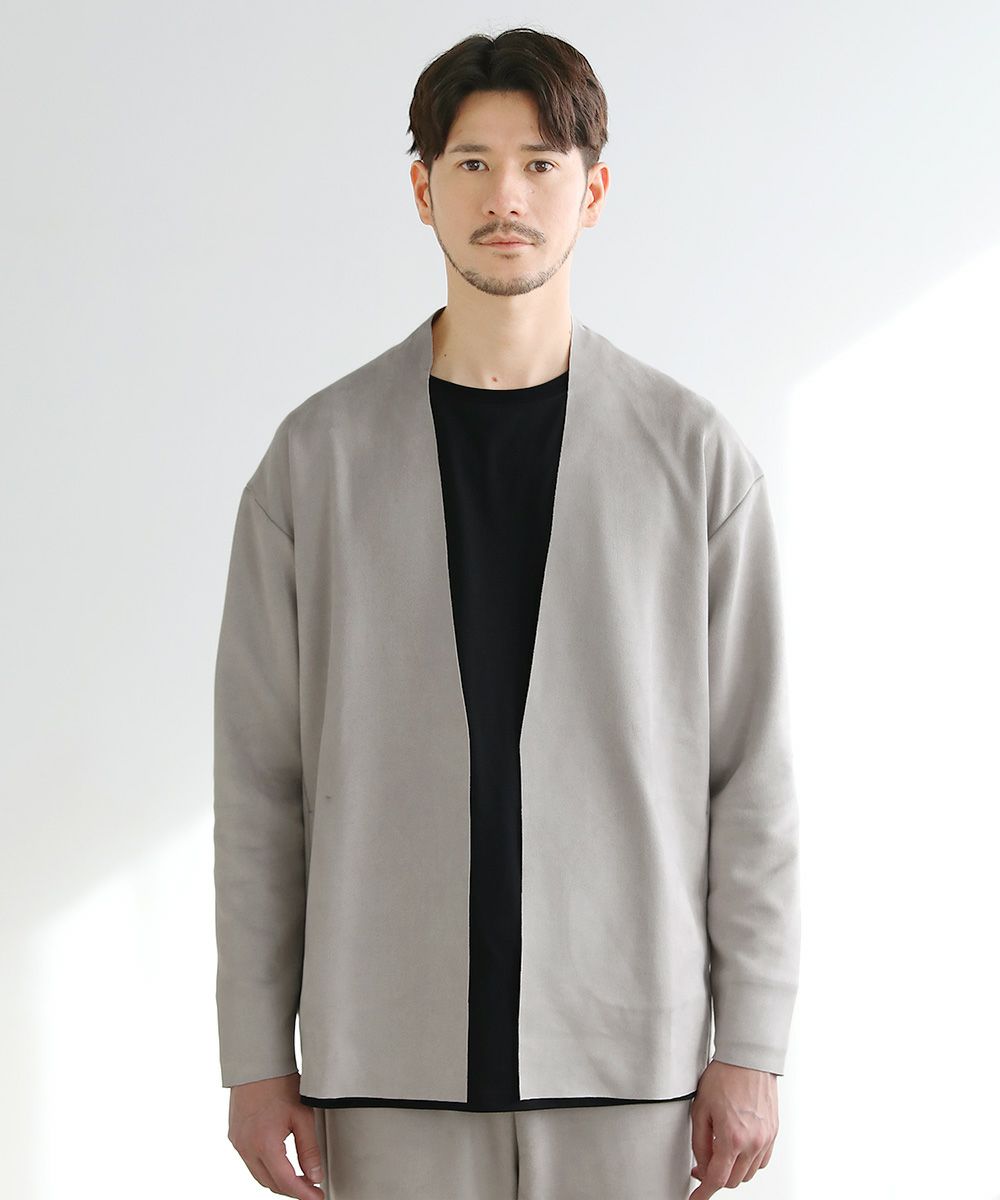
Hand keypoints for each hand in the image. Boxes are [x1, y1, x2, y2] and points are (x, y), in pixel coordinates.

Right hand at [227, 1071, 323, 1196]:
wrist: (257, 1063)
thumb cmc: (280, 1083)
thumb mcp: (303, 1115)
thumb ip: (309, 1149)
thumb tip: (315, 1176)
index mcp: (264, 1144)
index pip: (285, 1182)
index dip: (303, 1194)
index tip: (317, 1197)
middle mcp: (247, 1147)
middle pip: (270, 1183)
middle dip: (291, 1189)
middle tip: (311, 1189)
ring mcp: (238, 1142)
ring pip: (259, 1175)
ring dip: (278, 1180)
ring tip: (298, 1179)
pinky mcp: (234, 1136)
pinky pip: (250, 1162)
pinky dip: (266, 1168)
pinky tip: (279, 1164)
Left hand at [689, 1058, 778, 1195]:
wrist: (747, 1059)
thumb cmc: (724, 1076)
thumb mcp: (700, 1109)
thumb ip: (699, 1142)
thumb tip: (701, 1163)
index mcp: (732, 1138)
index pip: (717, 1179)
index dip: (704, 1193)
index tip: (696, 1199)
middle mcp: (753, 1142)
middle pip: (734, 1181)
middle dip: (716, 1178)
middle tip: (702, 1165)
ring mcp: (766, 1139)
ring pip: (748, 1173)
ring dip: (733, 1170)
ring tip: (720, 1151)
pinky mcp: (773, 1133)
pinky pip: (761, 1161)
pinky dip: (749, 1162)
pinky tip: (738, 1148)